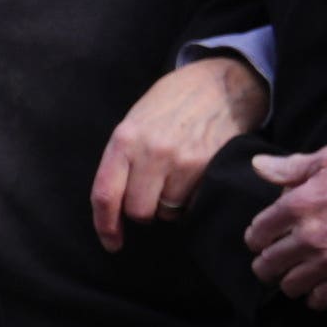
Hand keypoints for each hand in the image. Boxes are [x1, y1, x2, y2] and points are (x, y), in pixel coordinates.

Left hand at [93, 55, 267, 247]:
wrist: (221, 84)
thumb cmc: (173, 104)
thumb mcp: (136, 120)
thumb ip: (122, 158)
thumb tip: (113, 204)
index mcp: (124, 139)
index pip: (105, 194)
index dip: (105, 226)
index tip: (111, 242)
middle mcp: (150, 151)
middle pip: (138, 211)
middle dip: (143, 212)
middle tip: (152, 196)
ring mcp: (182, 160)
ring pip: (167, 211)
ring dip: (169, 205)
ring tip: (177, 178)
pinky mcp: (208, 167)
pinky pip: (192, 204)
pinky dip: (191, 199)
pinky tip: (194, 176)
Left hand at [244, 144, 326, 313]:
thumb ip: (291, 168)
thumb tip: (257, 166)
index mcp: (298, 205)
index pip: (257, 234)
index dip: (258, 238)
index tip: (264, 239)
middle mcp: (310, 236)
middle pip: (267, 265)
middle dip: (267, 264)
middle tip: (275, 262)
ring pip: (290, 286)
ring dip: (291, 281)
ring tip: (298, 275)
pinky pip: (321, 299)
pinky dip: (317, 296)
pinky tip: (322, 286)